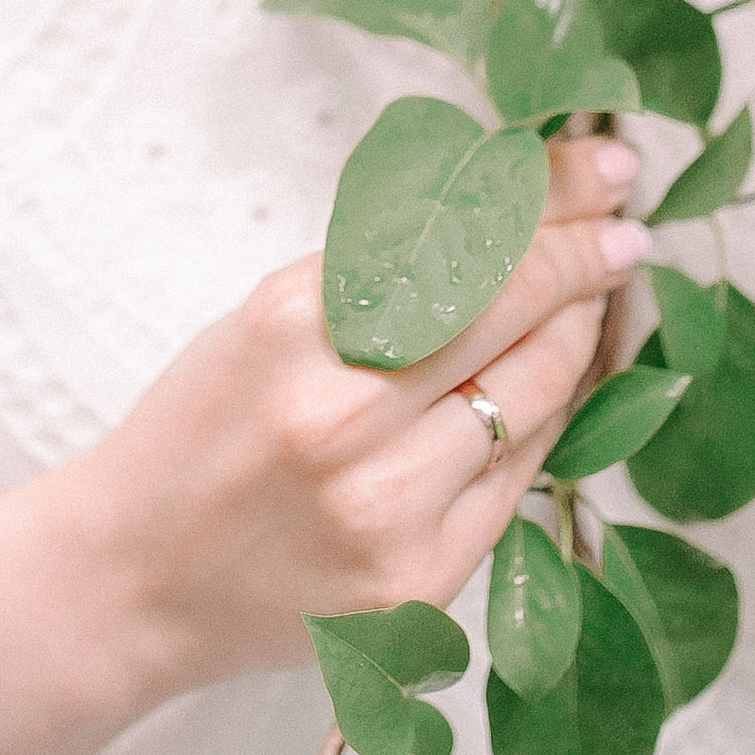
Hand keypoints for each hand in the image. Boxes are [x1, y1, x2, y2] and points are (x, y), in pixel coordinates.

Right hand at [81, 134, 645, 693]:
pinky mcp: (418, 585)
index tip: (606, 169)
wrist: (130, 584)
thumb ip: (379, 269)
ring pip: (534, 398)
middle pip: (511, 310)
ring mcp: (387, 512)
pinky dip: (541, 427)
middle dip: (584, 261)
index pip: (459, 239)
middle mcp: (342, 417)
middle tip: (624, 233)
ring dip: (577, 340)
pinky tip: (548, 394)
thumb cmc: (199, 436)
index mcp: (291, 328)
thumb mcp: (262, 320)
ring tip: (591, 306)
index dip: (552, 199)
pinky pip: (516, 483)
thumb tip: (510, 205)